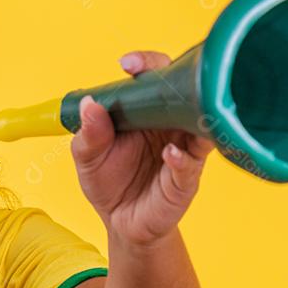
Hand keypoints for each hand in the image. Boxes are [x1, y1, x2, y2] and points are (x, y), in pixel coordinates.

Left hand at [70, 51, 214, 246]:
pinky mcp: (185, 180)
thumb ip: (88, 135)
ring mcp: (183, 150)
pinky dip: (183, 157)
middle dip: (176, 79)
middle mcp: (171, 126)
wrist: (121, 224)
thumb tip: (89, 105)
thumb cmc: (109, 184)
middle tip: (155, 76)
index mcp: (148, 112)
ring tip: (181, 108)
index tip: (128, 64)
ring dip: (193, 114)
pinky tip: (170, 153)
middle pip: (184, 92)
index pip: (156, 76)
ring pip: (199, 124)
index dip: (147, 64)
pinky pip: (191, 164)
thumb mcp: (87, 158)